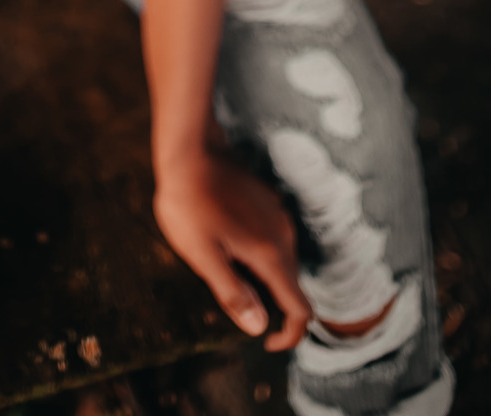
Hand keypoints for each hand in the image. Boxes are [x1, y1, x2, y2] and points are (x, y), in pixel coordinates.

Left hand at [153, 146, 310, 350]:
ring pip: (282, 261)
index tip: (267, 342)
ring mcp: (278, 215)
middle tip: (224, 289)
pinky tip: (223, 236)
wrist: (190, 148)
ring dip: (260, 275)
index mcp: (270, 255)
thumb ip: (233, 293)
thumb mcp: (202, 256)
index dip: (290, 335)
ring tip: (218, 258)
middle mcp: (283, 236)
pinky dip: (257, 252)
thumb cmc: (188, 203)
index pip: (301, 309)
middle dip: (268, 301)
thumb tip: (259, 328)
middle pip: (292, 286)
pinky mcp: (269, 201)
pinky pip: (273, 239)